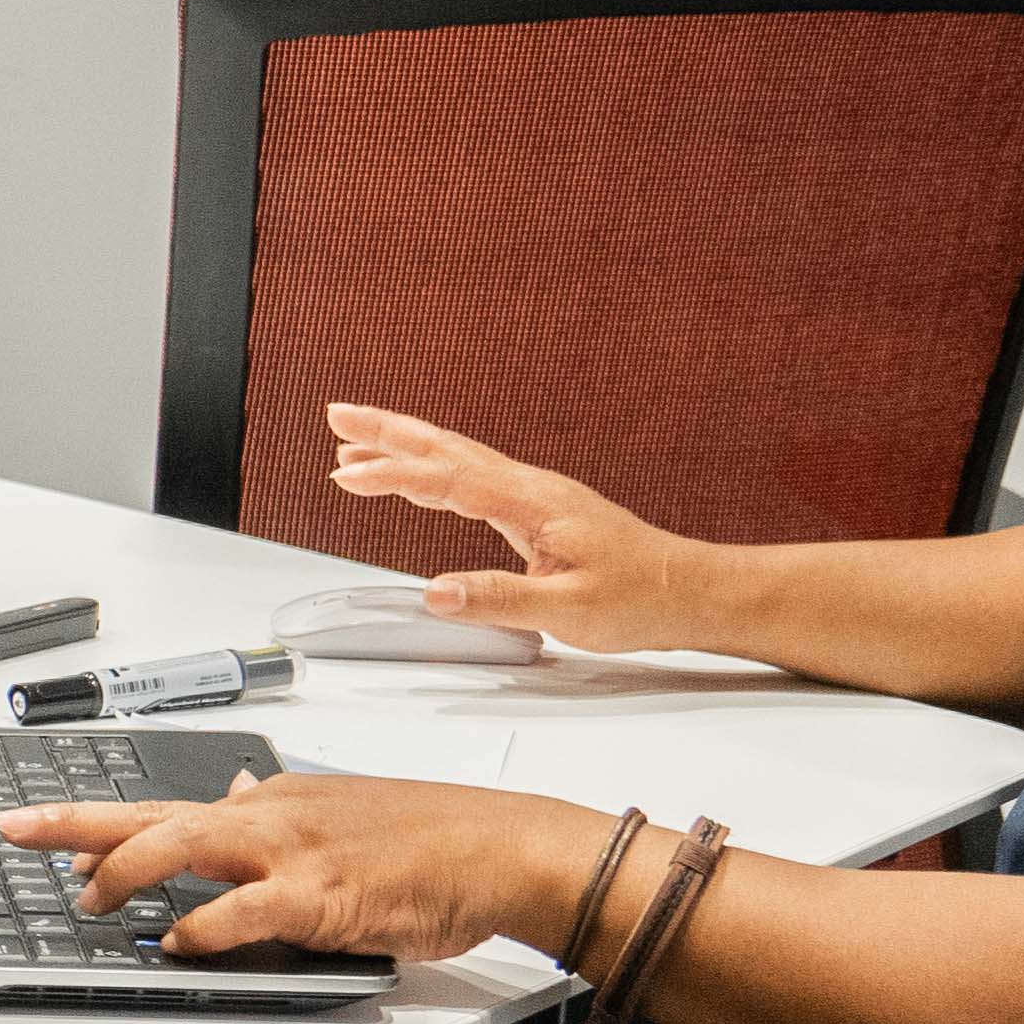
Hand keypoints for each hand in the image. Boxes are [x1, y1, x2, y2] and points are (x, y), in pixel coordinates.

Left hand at [0, 772, 598, 966]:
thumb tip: (230, 789)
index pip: (166, 807)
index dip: (99, 822)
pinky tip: (174, 940)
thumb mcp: (336, 809)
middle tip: (15, 830)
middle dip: (74, 823)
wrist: (500, 848)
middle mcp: (270, 818)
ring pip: (185, 845)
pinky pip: (244, 911)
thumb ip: (274, 810)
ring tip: (87, 897)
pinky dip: (202, 927)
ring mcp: (293, 854)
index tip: (44, 828)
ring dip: (125, 870)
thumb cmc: (429, 841)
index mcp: (269, 804)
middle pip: (152, 812)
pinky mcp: (322, 896)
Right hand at [318, 408, 721, 653]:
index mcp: (534, 504)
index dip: (394, 475)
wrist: (687, 589)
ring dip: (406, 443)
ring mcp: (535, 495)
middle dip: (388, 430)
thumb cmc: (639, 599)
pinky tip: (421, 474)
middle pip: (447, 448)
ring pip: (458, 456)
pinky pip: (472, 475)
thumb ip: (500, 598)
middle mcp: (531, 488)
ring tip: (356, 440)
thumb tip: (437, 593)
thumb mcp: (569, 610)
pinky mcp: (538, 509)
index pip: (449, 481)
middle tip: (336, 414)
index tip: (344, 474)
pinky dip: (434, 466)